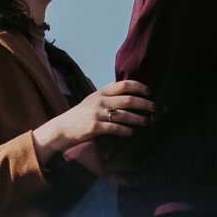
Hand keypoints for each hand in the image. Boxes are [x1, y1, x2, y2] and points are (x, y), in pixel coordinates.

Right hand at [32, 80, 154, 162]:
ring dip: (138, 118)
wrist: (63, 128)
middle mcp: (99, 101)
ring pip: (124, 115)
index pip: (123, 84)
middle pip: (127, 99)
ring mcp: (97, 114)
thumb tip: (127, 88)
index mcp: (101, 92)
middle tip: (154, 107)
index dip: (139, 87)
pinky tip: (133, 132)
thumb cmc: (81, 114)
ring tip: (146, 121)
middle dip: (144, 103)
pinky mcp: (95, 127)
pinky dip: (127, 131)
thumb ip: (108, 94)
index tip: (149, 91)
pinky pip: (115, 128)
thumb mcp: (93, 99)